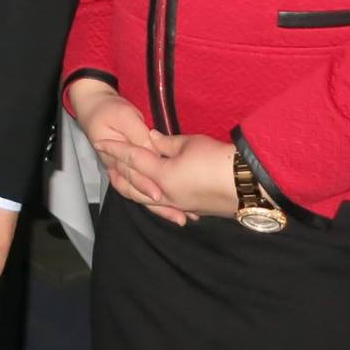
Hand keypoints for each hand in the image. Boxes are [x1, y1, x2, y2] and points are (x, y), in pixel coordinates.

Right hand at [67, 82, 182, 220]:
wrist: (95, 108)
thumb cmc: (108, 111)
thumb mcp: (124, 118)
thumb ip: (139, 135)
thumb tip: (153, 149)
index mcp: (113, 157)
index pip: (131, 175)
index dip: (146, 184)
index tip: (160, 194)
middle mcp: (118, 169)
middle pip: (139, 192)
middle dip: (159, 205)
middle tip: (179, 214)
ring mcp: (125, 172)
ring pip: (144, 195)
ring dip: (162, 207)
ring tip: (182, 217)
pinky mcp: (134, 170)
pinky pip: (147, 188)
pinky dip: (162, 199)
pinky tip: (179, 206)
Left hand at [118, 133, 240, 221]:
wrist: (248, 185)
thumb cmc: (218, 160)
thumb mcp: (190, 143)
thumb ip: (165, 142)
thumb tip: (150, 139)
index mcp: (162, 176)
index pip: (132, 159)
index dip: (116, 149)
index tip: (101, 141)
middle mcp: (164, 195)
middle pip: (132, 185)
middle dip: (117, 172)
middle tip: (106, 162)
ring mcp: (176, 205)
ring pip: (144, 199)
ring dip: (130, 188)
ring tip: (121, 178)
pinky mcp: (188, 209)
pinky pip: (160, 206)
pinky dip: (149, 199)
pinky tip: (148, 195)